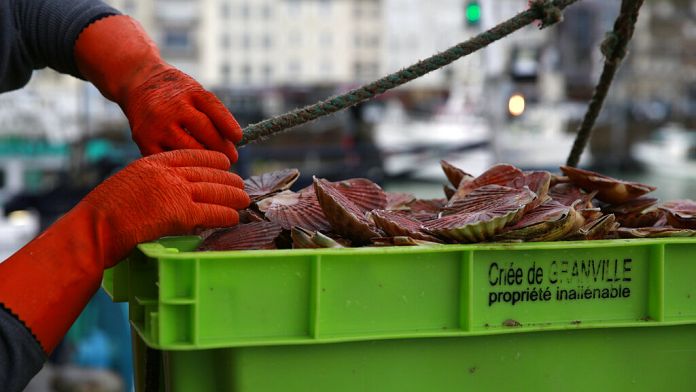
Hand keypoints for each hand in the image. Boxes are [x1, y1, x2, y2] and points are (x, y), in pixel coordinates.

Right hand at [74, 15, 241, 160]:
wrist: (138, 81)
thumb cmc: (177, 92)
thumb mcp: (196, 92)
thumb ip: (213, 113)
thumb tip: (232, 142)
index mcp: (190, 92)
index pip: (214, 109)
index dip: (228, 125)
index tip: (238, 138)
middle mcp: (172, 107)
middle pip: (204, 132)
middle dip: (221, 148)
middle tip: (232, 159)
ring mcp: (157, 124)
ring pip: (187, 149)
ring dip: (205, 160)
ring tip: (216, 166)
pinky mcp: (143, 140)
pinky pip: (168, 159)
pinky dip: (183, 164)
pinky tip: (193, 167)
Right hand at [82, 149, 248, 265]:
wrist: (93, 229)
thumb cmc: (104, 213)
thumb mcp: (130, 183)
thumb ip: (153, 182)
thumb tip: (172, 192)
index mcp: (154, 162)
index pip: (193, 155)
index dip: (214, 160)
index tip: (225, 163)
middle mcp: (168, 173)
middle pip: (209, 172)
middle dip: (228, 179)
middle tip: (240, 185)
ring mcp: (176, 192)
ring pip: (216, 191)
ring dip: (233, 197)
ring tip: (243, 201)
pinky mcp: (181, 214)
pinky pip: (213, 213)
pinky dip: (226, 215)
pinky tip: (233, 218)